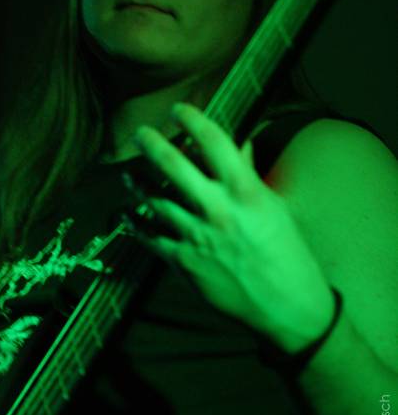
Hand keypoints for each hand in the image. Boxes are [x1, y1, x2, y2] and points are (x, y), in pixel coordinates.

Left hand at [127, 102, 334, 352]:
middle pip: (172, 165)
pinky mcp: (184, 261)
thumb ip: (250, 174)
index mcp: (246, 191)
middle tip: (141, 133)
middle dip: (151, 143)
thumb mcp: (274, 207)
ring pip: (153, 199)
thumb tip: (240, 146)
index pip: (214, 141)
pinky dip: (134, 223)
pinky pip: (149, 236)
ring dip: (136, 183)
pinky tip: (126, 214)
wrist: (285, 305)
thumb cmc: (287, 252)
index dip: (192, 119)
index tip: (179, 110)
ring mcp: (197, 236)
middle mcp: (217, 209)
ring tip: (128, 174)